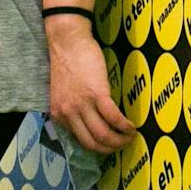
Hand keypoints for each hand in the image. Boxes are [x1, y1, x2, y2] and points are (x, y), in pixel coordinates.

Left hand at [45, 20, 134, 152]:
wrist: (68, 41)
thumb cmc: (67, 62)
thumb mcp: (62, 92)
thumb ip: (71, 108)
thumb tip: (87, 119)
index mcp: (59, 114)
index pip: (80, 140)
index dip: (98, 146)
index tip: (109, 145)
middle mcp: (68, 113)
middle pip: (92, 142)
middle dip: (110, 148)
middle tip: (123, 145)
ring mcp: (82, 104)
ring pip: (103, 134)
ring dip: (120, 139)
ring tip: (130, 136)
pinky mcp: (97, 94)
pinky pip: (113, 117)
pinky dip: (124, 125)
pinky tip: (131, 125)